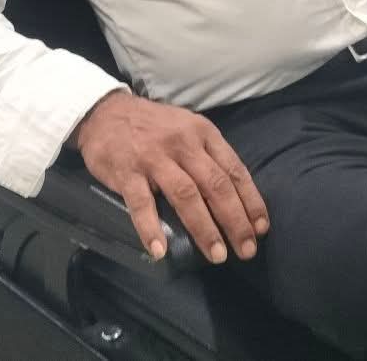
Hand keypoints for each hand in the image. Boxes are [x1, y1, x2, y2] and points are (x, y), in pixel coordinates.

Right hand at [72, 91, 269, 263]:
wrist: (106, 111)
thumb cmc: (154, 126)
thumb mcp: (187, 128)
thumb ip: (208, 156)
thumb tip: (236, 197)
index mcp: (202, 132)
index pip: (233, 169)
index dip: (250, 200)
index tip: (260, 228)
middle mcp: (182, 142)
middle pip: (215, 185)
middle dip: (234, 221)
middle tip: (246, 251)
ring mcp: (153, 156)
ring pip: (185, 194)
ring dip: (204, 227)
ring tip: (217, 255)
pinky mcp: (126, 170)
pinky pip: (141, 203)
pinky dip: (151, 228)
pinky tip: (160, 251)